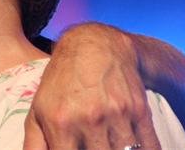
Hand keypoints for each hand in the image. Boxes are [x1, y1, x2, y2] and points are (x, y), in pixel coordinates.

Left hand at [23, 23, 161, 149]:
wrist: (94, 46)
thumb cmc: (61, 82)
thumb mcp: (38, 109)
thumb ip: (34, 145)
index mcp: (60, 122)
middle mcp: (89, 119)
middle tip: (91, 146)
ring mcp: (117, 116)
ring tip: (108, 145)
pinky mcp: (140, 111)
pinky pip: (150, 147)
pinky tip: (134, 148)